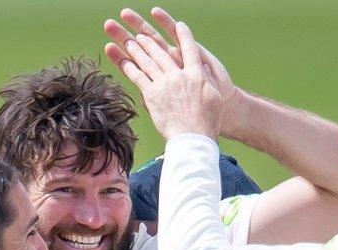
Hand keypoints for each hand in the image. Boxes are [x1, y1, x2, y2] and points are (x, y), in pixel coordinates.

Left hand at [104, 16, 222, 139]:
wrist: (193, 137)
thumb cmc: (207, 122)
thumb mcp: (214, 98)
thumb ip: (208, 80)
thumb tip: (202, 67)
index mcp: (196, 75)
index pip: (190, 49)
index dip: (185, 36)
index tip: (180, 25)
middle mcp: (179, 75)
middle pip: (162, 53)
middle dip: (150, 41)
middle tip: (141, 33)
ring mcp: (164, 84)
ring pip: (148, 61)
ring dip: (137, 49)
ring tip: (129, 41)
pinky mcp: (152, 95)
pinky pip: (138, 77)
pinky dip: (129, 67)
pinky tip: (122, 60)